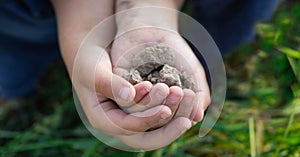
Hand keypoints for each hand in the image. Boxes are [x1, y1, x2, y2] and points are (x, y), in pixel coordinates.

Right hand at [52, 0, 190, 149]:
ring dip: (173, 120)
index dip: (146, 120)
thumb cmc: (88, 60)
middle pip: (144, 138)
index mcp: (102, 118)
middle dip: (166, 132)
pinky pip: (157, 115)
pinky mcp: (139, 108)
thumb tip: (129, 96)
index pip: (127, 128)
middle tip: (186, 122)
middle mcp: (117, 122)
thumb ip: (109, 83)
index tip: (165, 110)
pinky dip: (172, 111)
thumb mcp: (94, 70)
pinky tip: (186, 103)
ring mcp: (129, 116)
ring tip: (188, 106)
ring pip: (154, 129)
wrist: (92, 55)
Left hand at [111, 27, 210, 123]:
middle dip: (171, 108)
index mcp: (168, 106)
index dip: (184, 111)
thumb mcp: (191, 71)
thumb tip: (199, 117)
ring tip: (166, 88)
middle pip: (159, 119)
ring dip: (155, 103)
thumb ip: (199, 92)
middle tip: (178, 92)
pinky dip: (138, 95)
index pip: (176, 119)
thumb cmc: (174, 51)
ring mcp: (134, 98)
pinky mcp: (118, 88)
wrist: (152, 29)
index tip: (190, 95)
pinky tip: (149, 84)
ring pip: (142, 113)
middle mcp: (151, 106)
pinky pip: (125, 101)